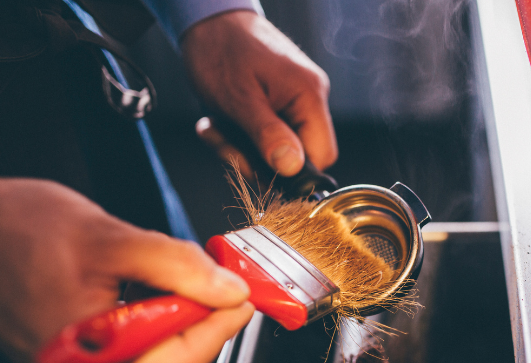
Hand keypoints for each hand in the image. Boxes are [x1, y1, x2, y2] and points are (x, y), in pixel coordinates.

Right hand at [0, 177, 253, 362]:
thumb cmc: (17, 229)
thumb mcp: (110, 237)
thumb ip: (177, 266)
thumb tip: (228, 289)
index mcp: (88, 355)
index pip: (182, 360)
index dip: (223, 327)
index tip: (244, 295)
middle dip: (206, 325)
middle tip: (221, 285)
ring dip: (182, 325)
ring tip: (188, 284)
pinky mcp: (71, 361)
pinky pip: (131, 355)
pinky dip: (155, 328)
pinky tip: (155, 296)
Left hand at [181, 10, 337, 176]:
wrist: (207, 21)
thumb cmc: (221, 52)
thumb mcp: (240, 100)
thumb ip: (267, 135)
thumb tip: (291, 168)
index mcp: (309, 96)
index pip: (323, 156)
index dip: (293, 172)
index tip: (259, 167)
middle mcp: (309, 100)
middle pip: (297, 157)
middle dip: (258, 161)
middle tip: (226, 144)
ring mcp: (293, 102)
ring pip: (275, 151)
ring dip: (240, 149)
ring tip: (215, 127)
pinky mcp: (277, 104)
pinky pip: (263, 136)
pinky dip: (238, 137)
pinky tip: (218, 121)